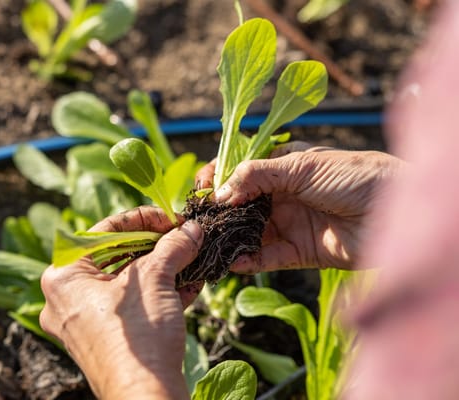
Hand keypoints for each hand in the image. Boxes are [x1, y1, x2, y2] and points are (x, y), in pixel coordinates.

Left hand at [39, 206, 203, 399]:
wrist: (145, 397)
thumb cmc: (138, 336)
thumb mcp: (156, 280)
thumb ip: (173, 246)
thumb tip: (192, 229)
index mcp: (64, 277)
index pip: (104, 231)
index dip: (142, 219)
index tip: (170, 217)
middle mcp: (67, 299)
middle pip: (116, 256)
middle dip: (156, 246)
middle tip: (182, 236)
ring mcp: (86, 322)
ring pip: (128, 283)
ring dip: (164, 269)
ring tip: (191, 258)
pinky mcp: (106, 339)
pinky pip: (133, 305)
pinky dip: (160, 292)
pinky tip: (190, 285)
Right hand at [196, 142, 402, 271]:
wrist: (396, 211)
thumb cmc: (354, 176)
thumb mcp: (302, 167)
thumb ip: (257, 176)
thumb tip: (220, 192)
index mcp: (284, 166)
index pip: (243, 171)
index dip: (220, 177)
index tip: (202, 187)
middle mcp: (284, 195)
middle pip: (242, 204)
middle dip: (219, 212)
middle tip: (198, 220)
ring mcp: (291, 223)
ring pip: (251, 232)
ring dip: (230, 238)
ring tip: (208, 243)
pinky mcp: (300, 252)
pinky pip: (267, 257)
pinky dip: (249, 260)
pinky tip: (233, 261)